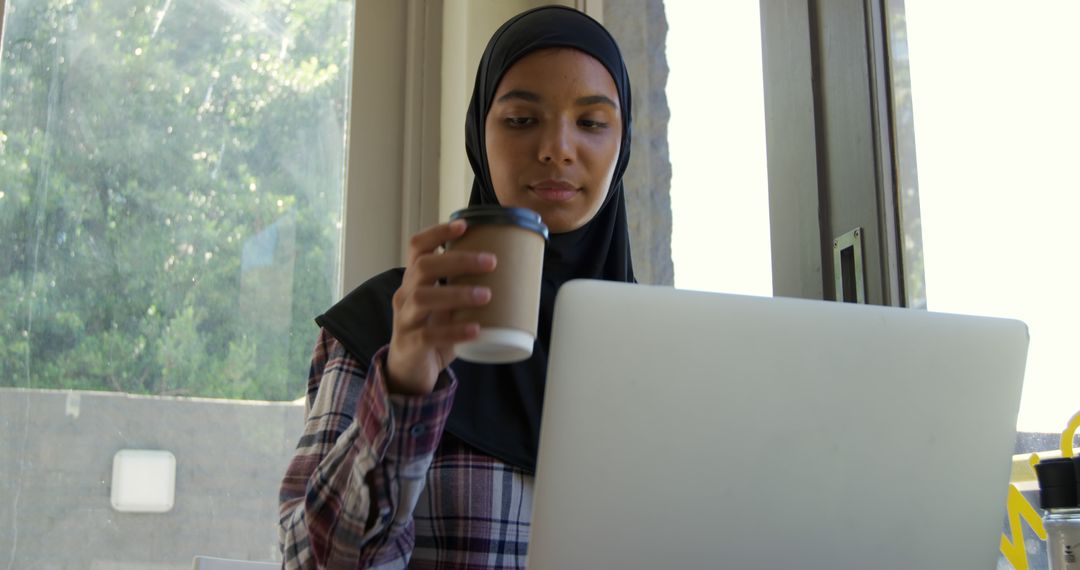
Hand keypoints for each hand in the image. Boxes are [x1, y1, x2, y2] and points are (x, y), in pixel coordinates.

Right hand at [386, 220, 495, 394]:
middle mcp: (405, 295)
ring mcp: (405, 320)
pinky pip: (429, 336)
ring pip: (423, 298)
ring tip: (486, 295)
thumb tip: (514, 274)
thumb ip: (467, 289)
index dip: (437, 232)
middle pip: (423, 267)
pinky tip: (475, 329)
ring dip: (457, 293)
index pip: (417, 247)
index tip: (464, 225)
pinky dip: (454, 331)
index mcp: (414, 281)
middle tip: (491, 262)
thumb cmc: (434, 330)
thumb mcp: (447, 305)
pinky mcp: (410, 345)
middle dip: (458, 260)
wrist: (410, 370)